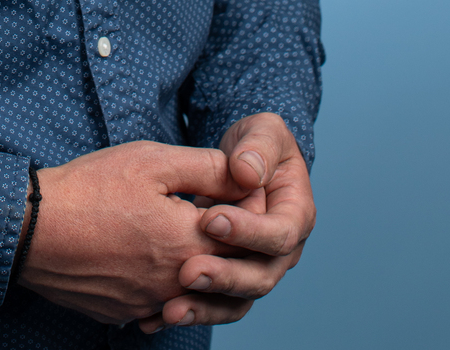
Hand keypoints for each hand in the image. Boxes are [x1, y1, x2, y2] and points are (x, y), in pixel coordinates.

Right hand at [16, 140, 253, 324]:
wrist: (32, 229)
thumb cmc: (91, 188)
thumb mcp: (152, 161)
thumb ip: (208, 169)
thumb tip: (248, 175)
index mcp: (190, 243)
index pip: (247, 236)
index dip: (250, 212)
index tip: (240, 193)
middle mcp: (177, 284)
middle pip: (225, 270)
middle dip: (229, 243)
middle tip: (214, 214)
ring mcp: (150, 304)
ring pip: (193, 291)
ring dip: (197, 266)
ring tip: (179, 232)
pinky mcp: (125, 314)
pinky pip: (159, 304)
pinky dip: (164, 284)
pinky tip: (147, 256)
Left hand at [136, 113, 315, 333]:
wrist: (242, 164)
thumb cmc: (256, 145)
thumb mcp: (264, 132)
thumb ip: (258, 147)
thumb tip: (246, 172)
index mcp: (296, 215)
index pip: (278, 234)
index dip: (247, 231)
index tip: (210, 219)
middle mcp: (280, 251)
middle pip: (260, 277)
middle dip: (223, 277)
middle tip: (187, 272)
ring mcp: (256, 268)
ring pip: (236, 300)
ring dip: (204, 307)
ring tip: (169, 309)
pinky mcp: (230, 278)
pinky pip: (214, 303)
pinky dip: (188, 310)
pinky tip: (153, 317)